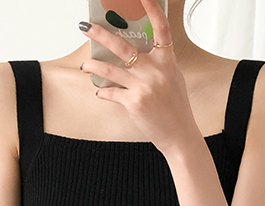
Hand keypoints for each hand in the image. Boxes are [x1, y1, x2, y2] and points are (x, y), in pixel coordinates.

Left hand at [78, 0, 200, 154]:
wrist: (179, 135)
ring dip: (94, 65)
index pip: (161, 28)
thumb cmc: (175, 108)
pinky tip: (100, 92)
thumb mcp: (173, 79)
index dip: (152, 9)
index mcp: (167, 61)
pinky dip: (103, 92)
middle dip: (101, 34)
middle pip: (124, 46)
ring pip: (111, 69)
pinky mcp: (134, 102)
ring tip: (85, 64)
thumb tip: (134, 55)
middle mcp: (156, 70)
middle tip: (86, 26)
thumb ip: (157, 64)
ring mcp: (144, 86)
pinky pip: (112, 92)